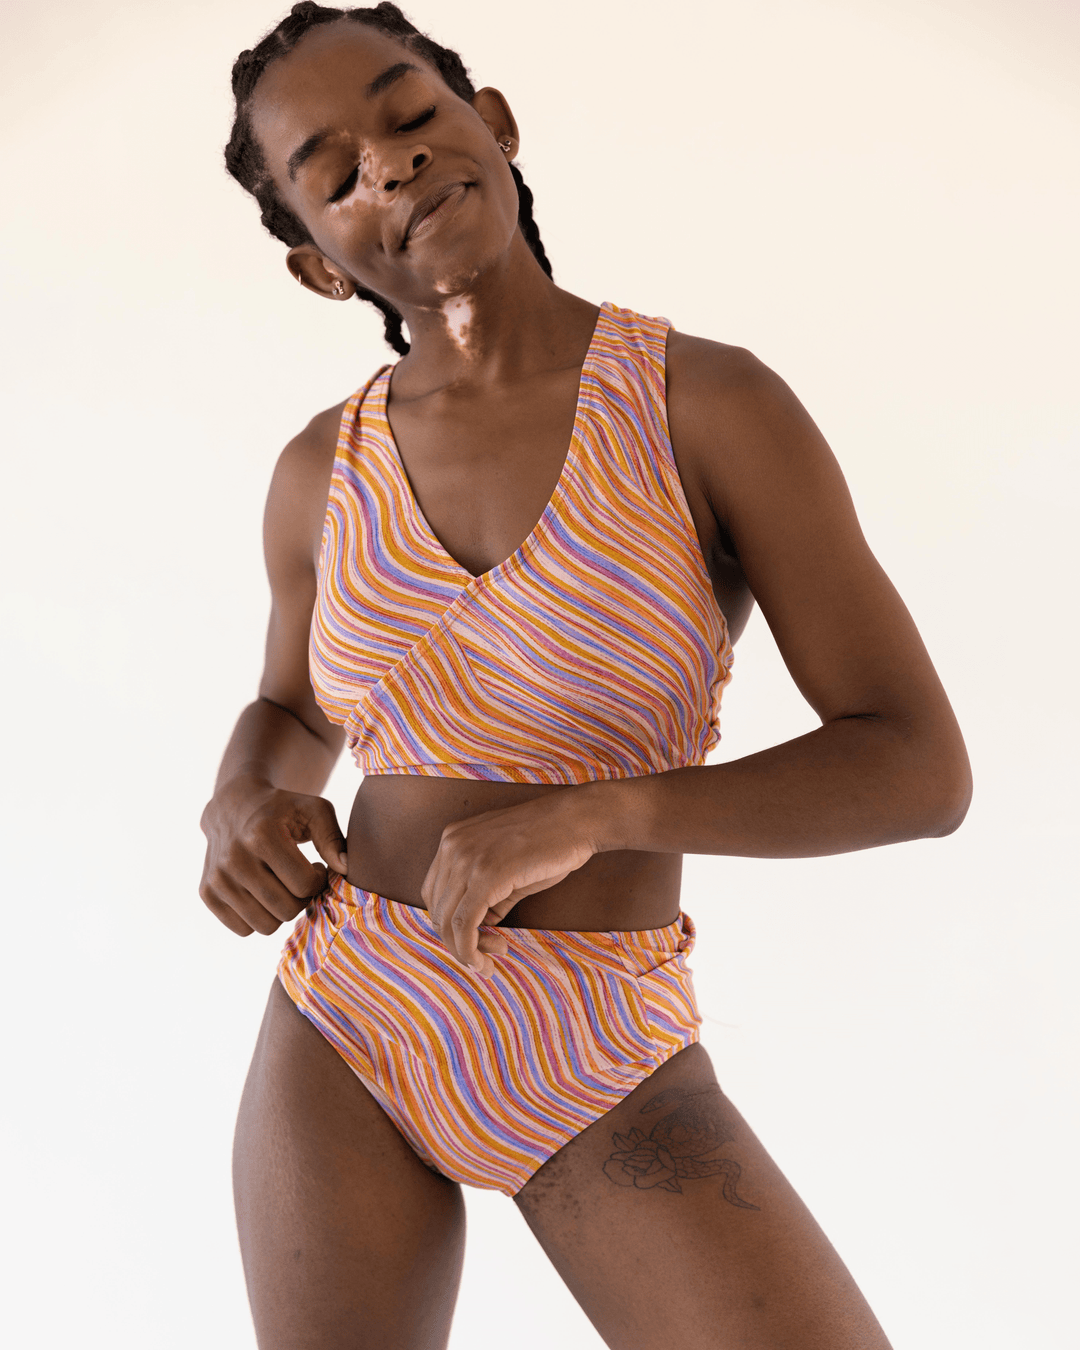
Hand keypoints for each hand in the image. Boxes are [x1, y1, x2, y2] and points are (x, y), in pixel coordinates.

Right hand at [199, 773, 348, 935]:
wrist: (233, 805)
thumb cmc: (282, 810)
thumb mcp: (314, 810)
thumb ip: (333, 838)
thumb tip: (346, 868)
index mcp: (261, 836)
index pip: (304, 884)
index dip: (319, 879)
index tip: (315, 865)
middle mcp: (233, 859)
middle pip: (286, 910)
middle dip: (302, 898)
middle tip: (301, 878)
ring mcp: (216, 879)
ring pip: (265, 926)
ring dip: (281, 910)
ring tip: (283, 885)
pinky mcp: (207, 893)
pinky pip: (244, 929)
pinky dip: (259, 916)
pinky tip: (263, 892)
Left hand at [420, 790, 599, 977]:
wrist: (577, 820)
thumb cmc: (549, 842)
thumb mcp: (506, 867)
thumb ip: (486, 895)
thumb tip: (477, 929)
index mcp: (452, 840)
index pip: (434, 894)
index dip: (450, 925)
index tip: (475, 941)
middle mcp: (452, 847)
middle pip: (437, 911)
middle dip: (457, 942)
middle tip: (488, 955)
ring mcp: (466, 860)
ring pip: (447, 922)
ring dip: (465, 951)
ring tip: (492, 958)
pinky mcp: (486, 876)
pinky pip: (465, 924)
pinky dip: (471, 950)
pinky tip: (490, 958)